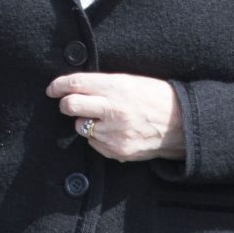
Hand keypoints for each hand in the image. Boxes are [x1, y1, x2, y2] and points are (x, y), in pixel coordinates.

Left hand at [46, 72, 184, 161]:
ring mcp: (113, 132)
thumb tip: (75, 89)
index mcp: (117, 87)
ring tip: (105, 118)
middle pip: (70, 106)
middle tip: (70, 103)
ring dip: (86, 122)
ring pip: (80, 126)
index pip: (76, 84)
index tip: (53, 88)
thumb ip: (104, 85)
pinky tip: (114, 131)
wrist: (180, 124)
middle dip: (66, 104)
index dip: (59, 85)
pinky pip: (93, 143)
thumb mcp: (131, 82)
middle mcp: (113, 109)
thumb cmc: (156, 98)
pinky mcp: (116, 150)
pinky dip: (98, 137)